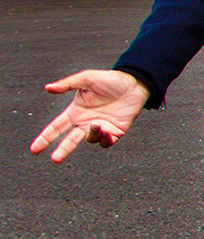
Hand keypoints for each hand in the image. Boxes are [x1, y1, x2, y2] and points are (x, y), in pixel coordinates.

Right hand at [30, 69, 147, 162]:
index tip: (34, 150)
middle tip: (55, 159)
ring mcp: (100, 128)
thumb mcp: (86, 79)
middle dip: (62, 150)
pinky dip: (104, 138)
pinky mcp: (115, 131)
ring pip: (90, 139)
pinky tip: (105, 129)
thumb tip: (47, 88)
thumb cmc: (108, 80)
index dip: (45, 138)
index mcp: (75, 112)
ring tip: (96, 123)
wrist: (133, 83)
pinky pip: (106, 141)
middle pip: (70, 140)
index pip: (56, 128)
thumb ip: (67, 84)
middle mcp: (85, 122)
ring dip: (92, 133)